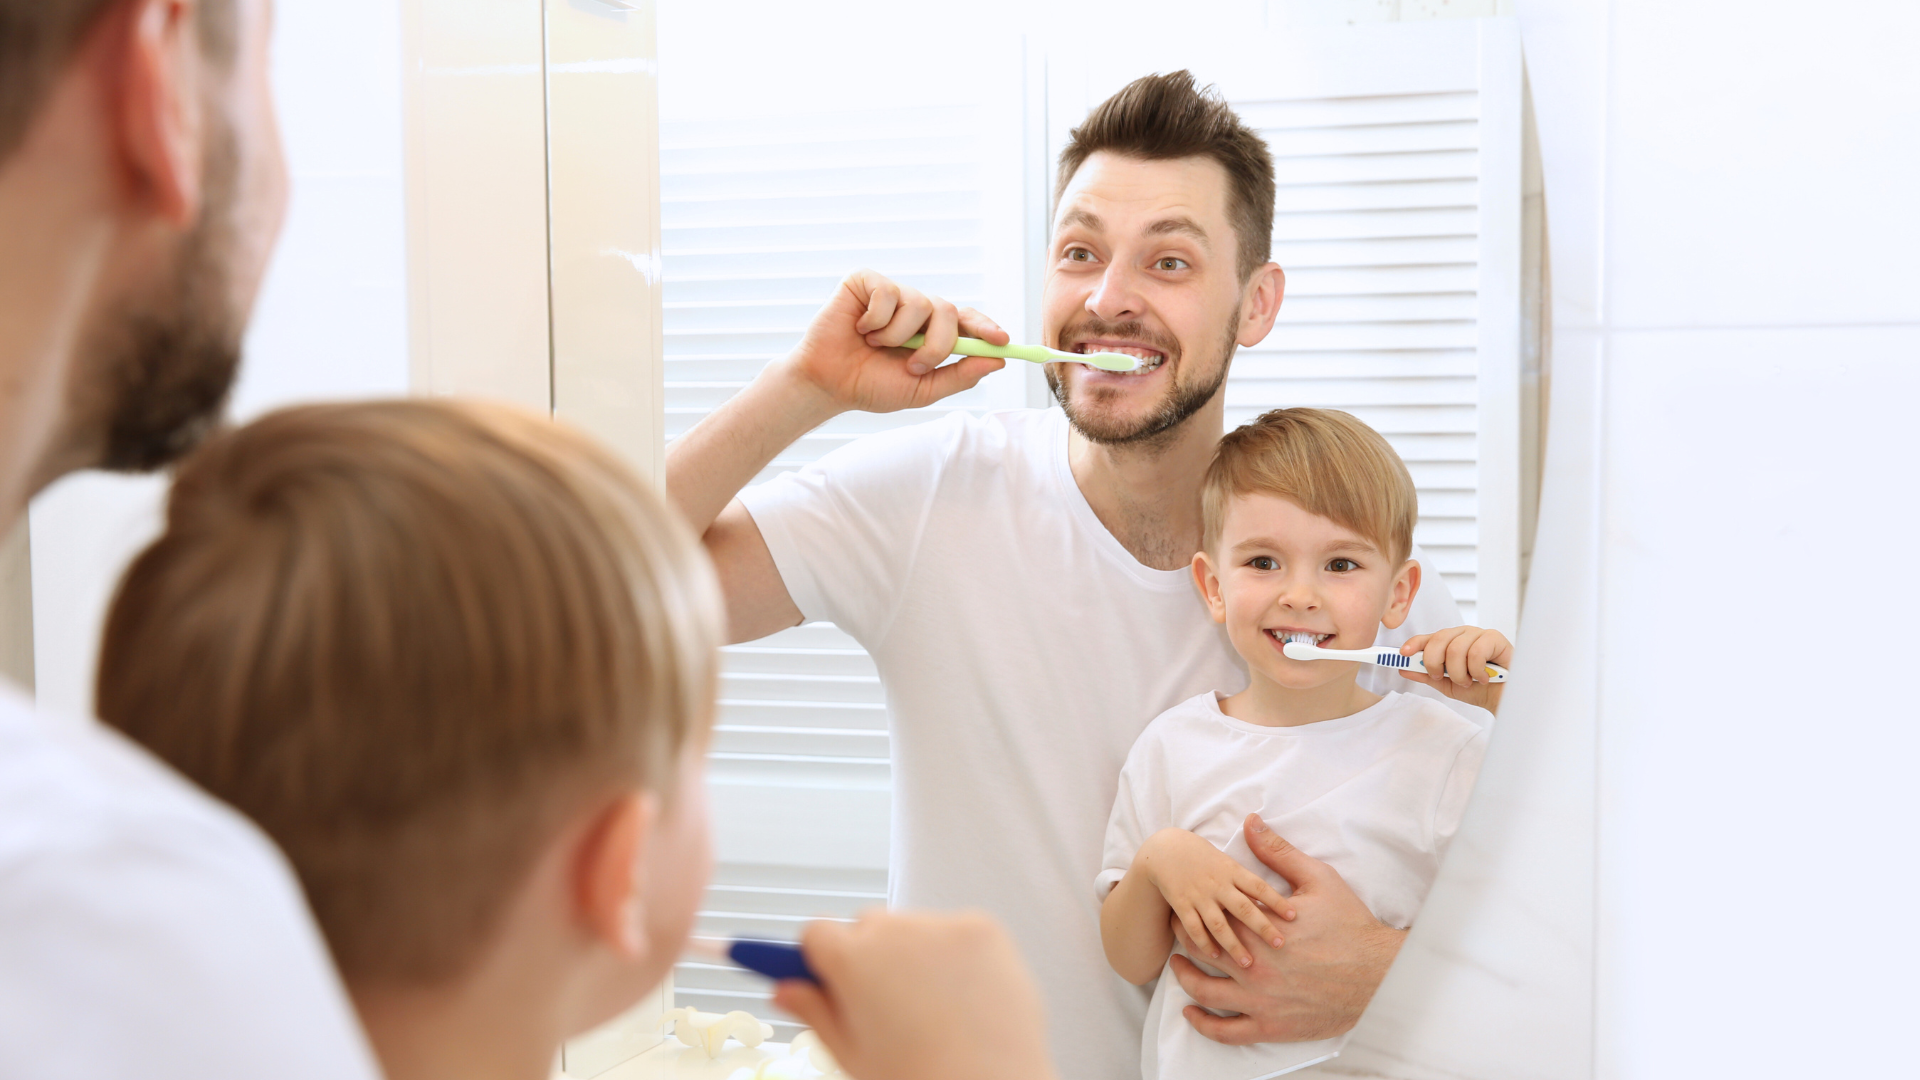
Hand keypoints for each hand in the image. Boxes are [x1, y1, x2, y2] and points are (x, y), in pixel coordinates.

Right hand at [773, 910, 1057, 1079]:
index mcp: (852, 960)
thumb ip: (815, 1014)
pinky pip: (955, 931)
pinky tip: (963, 999)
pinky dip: (956, 956)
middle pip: (866, 926)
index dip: (819, 958)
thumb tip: (785, 991)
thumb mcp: (853, 1055)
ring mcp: (941, 926)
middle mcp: (894, 932)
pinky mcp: (982, 927)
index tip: (820, 969)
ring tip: (935, 1012)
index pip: (814, 932)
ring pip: (913, 928)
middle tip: (886, 1006)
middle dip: (869, 956)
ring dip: (915, 955)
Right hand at [778, 269, 1009, 417]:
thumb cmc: (870, 385)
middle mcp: (915, 309)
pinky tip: (860, 329)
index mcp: (931, 332)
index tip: (1002, 341)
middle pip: (949, 311)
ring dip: (898, 335)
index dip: (986, 328)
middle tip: (915, 365)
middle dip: (938, 343)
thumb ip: (959, 375)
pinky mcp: (866, 282)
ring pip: (919, 303)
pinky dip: (876, 319)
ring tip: (875, 347)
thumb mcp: (922, 389)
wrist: (828, 383)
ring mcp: (892, 293)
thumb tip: (997, 362)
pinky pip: (887, 292)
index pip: (967, 322)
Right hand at [1138, 828, 1293, 968]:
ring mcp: (1199, 895)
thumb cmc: (1205, 856)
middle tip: (1279, 944)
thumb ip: (1252, 866)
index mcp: (1233, 870)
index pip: (1259, 886)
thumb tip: (1282, 868)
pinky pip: (1193, 926)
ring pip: (1218, 923)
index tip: (1293, 916)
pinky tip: (1214, 955)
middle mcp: (1218, 884)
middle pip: (1243, 908)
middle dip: (1262, 927)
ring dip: (1233, 944)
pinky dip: (1203, 941)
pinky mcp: (1181, 904)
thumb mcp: (1231, 857)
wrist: (1166, 850)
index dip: (1277, 900)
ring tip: (1249, 963)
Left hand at [1168, 814, 1401, 1044]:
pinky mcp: (1271, 1026)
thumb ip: (1278, 853)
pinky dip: (1204, 1024)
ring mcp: (1259, 999)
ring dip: (1185, 978)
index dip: (1192, 906)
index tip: (1182, 900)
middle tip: (1173, 927)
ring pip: (1206, 990)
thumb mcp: (1317, 879)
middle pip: (1202, 948)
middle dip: (1182, 936)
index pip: (1211, 915)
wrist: (1379, 974)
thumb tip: (1252, 822)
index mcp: (1259, 928)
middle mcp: (1253, 965)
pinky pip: (1227, 1031)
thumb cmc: (1350, 925)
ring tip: (1176, 967)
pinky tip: (1192, 1014)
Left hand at [1399, 624, 1511, 711]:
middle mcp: (1462, 634)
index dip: (1414, 643)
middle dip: (1434, 663)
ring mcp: (1478, 634)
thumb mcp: (1446, 684)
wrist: (1503, 698)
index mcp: (1449, 642)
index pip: (1428, 637)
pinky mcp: (1495, 638)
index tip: (1402, 654)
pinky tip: (1483, 678)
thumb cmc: (1477, 688)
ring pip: (1456, 648)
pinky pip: (1475, 652)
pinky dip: (1476, 671)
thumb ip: (1426, 675)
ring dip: (1459, 673)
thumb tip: (1403, 669)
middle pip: (1439, 639)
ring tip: (1468, 682)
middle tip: (1441, 677)